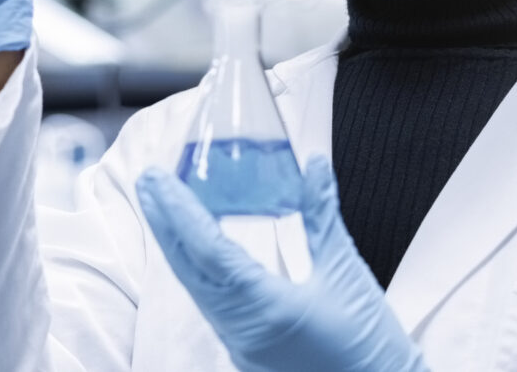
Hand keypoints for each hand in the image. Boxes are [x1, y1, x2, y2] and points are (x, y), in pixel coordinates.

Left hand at [136, 155, 429, 371]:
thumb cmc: (369, 344)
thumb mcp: (346, 272)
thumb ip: (323, 215)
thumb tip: (313, 164)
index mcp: (265, 308)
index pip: (209, 250)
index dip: (180, 211)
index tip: (158, 179)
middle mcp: (242, 330)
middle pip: (190, 270)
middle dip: (165, 223)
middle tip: (147, 182)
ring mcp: (241, 345)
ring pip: (197, 288)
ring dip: (177, 245)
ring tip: (164, 207)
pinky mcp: (249, 352)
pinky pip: (212, 304)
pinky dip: (198, 269)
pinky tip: (197, 249)